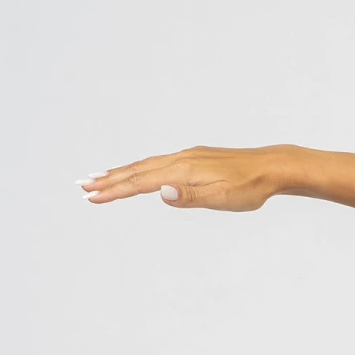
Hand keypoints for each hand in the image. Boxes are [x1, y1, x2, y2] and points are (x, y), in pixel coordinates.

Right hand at [78, 145, 293, 211]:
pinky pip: (160, 163)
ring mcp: (188, 157)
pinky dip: (143, 168)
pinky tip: (142, 173)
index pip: (141, 183)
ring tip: (103, 178)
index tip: (92, 196)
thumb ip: (189, 196)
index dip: (115, 191)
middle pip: (137, 171)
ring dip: (123, 173)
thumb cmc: (249, 187)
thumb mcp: (221, 197)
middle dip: (109, 180)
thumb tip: (160, 192)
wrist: (271, 168)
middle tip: (83, 186)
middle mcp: (180, 160)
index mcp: (182, 171)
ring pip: (147, 165)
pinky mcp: (196, 158)